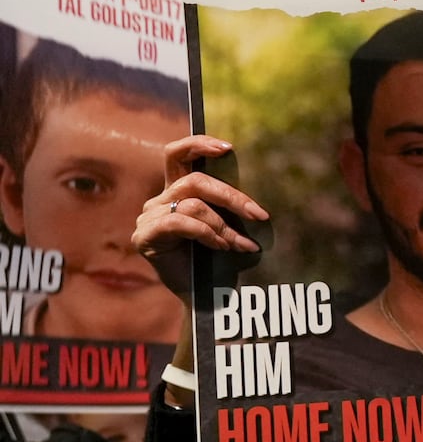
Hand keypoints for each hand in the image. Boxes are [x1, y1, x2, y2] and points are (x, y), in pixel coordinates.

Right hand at [132, 136, 268, 298]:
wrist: (204, 296)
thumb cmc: (218, 260)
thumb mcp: (227, 224)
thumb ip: (229, 204)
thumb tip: (253, 192)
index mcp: (176, 192)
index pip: (177, 155)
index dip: (198, 145)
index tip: (228, 148)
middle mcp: (159, 200)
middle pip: (195, 182)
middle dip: (232, 197)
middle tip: (259, 215)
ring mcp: (148, 218)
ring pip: (192, 204)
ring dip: (223, 224)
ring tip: (241, 244)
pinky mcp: (145, 237)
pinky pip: (180, 223)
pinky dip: (207, 233)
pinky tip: (221, 247)